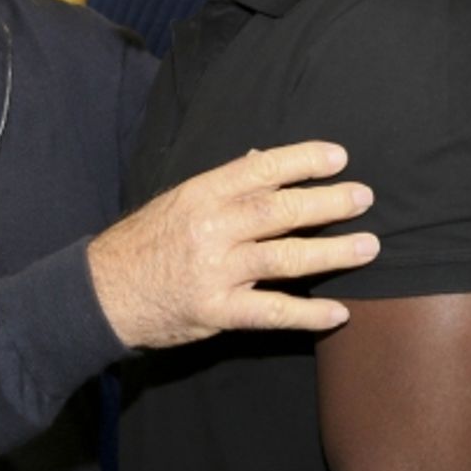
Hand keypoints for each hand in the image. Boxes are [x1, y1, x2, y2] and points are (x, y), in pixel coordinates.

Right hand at [87, 142, 377, 348]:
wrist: (102, 293)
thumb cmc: (144, 242)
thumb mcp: (176, 202)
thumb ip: (222, 185)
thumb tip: (261, 160)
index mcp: (200, 194)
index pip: (259, 169)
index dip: (302, 160)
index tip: (338, 156)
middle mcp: (210, 228)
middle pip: (279, 211)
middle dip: (327, 202)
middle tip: (364, 197)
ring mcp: (214, 272)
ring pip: (283, 258)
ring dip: (332, 252)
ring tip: (368, 246)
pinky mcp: (216, 311)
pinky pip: (271, 313)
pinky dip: (308, 314)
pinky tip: (339, 313)